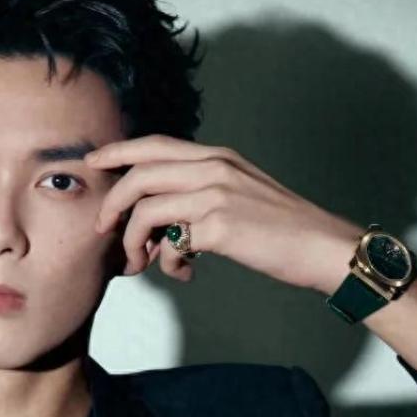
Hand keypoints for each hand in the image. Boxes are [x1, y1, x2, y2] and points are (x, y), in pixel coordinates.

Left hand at [86, 134, 364, 294]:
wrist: (323, 247)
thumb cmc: (285, 229)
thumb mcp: (242, 194)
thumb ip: (202, 197)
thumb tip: (164, 226)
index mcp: (219, 157)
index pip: (155, 144)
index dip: (118, 151)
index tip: (93, 162)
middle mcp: (214, 168)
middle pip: (139, 173)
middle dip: (111, 202)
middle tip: (103, 229)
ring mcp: (216, 195)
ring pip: (146, 209)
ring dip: (133, 240)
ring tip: (140, 262)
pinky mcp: (219, 227)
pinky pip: (171, 243)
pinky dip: (168, 262)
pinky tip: (185, 272)